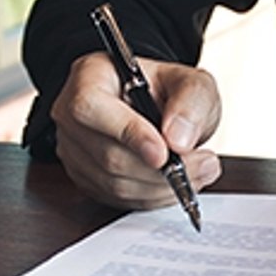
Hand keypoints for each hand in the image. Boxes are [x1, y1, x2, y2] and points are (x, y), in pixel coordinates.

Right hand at [53, 51, 222, 208]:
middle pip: (107, 155)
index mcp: (89, 77)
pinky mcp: (85, 178)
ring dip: (161, 186)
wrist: (158, 108)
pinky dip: (153, 196)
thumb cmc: (166, 90)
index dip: (129, 133)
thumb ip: (191, 101)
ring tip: (199, 172)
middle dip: (160, 169)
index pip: (92, 107)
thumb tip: (178, 139)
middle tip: (203, 163)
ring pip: (114, 183)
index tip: (165, 153)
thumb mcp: (191, 82)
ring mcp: (74, 150)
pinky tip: (176, 183)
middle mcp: (72, 114)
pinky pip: (117, 198)